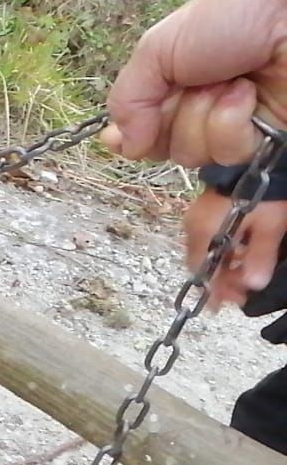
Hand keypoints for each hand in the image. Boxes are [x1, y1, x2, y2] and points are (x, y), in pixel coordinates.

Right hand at [104, 0, 286, 167]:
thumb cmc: (229, 17)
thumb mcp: (158, 48)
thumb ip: (128, 99)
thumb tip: (124, 147)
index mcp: (169, 87)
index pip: (139, 132)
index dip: (130, 138)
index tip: (120, 136)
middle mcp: (197, 110)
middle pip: (164, 148)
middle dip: (174, 118)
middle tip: (194, 85)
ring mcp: (231, 126)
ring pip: (195, 155)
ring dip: (206, 117)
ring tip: (232, 83)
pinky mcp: (262, 138)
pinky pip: (230, 155)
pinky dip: (233, 124)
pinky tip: (248, 96)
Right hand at [182, 191, 286, 306]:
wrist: (260, 159)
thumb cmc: (265, 194)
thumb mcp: (271, 226)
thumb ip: (260, 257)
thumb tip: (254, 286)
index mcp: (204, 232)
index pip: (201, 270)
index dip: (213, 290)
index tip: (229, 304)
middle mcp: (193, 226)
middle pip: (201, 263)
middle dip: (219, 281)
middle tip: (240, 296)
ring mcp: (197, 218)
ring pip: (205, 253)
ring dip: (222, 268)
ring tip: (243, 278)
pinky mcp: (205, 212)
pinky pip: (208, 240)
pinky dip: (222, 254)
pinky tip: (239, 257)